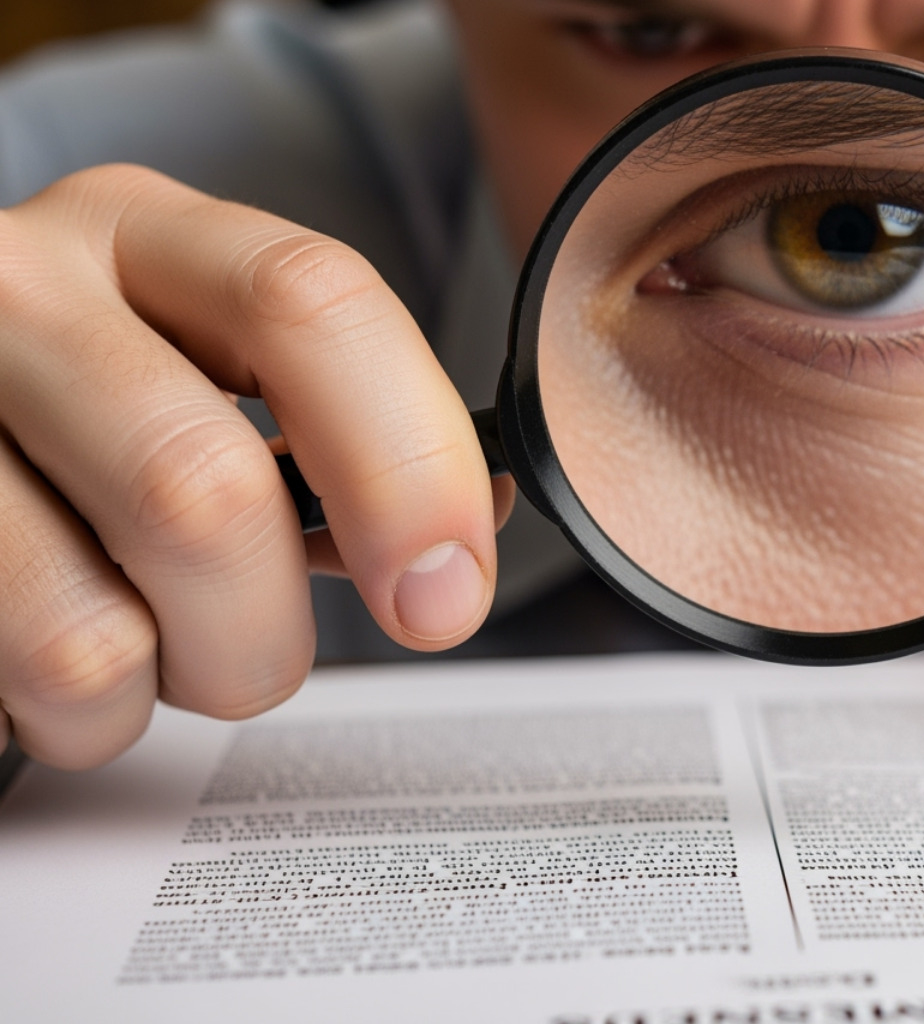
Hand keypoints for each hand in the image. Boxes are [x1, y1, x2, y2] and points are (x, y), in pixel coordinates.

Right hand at [0, 166, 512, 768]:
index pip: (314, 306)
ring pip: (91, 638)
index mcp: (146, 239)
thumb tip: (453, 554)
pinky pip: (12, 692)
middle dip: (264, 632)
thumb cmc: (97, 414)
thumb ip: (338, 441)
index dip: (410, 465)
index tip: (445, 592)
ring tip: (126, 642)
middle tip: (256, 653)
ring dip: (148, 689)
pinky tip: (38, 642)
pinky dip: (57, 717)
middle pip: (202, 493)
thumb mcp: (209, 372)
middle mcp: (19, 295)